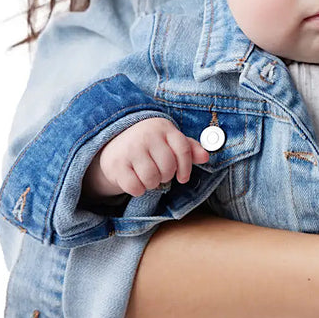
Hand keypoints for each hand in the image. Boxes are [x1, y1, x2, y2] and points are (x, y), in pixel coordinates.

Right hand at [84, 117, 208, 197]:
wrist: (113, 143)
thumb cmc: (148, 144)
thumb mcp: (168, 141)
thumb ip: (189, 148)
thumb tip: (206, 156)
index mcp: (163, 128)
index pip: (183, 149)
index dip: (186, 168)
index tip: (183, 177)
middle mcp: (146, 136)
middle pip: (168, 168)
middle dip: (166, 176)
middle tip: (159, 172)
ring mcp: (130, 149)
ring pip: (152, 179)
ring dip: (152, 183)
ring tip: (147, 175)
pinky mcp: (116, 165)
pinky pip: (135, 187)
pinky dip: (138, 189)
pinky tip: (135, 179)